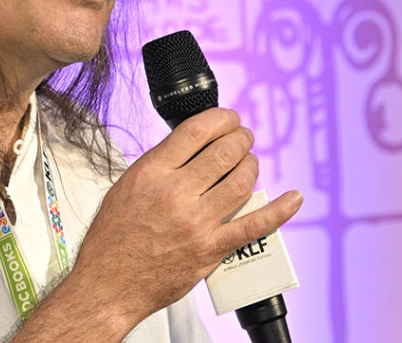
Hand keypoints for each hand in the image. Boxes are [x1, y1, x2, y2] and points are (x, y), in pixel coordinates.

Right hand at [67, 108, 302, 332]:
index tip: (229, 117)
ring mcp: (196, 223)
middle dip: (241, 139)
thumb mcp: (127, 186)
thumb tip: (191, 146)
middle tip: (243, 137)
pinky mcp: (211, 249)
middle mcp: (175, 194)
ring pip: (241, 182)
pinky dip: (279, 210)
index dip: (221, 118)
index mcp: (151, 173)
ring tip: (250, 162)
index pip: (196, 131)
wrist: (109, 283)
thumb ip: (160, 165)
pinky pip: (254, 225)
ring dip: (252, 166)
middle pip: (224, 152)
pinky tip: (292, 198)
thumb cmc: (113, 238)